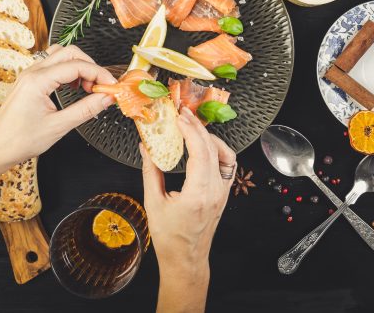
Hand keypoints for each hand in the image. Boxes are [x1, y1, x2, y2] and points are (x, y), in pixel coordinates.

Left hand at [0, 45, 114, 174]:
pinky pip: (51, 64)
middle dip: (90, 66)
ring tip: (87, 85)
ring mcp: (28, 75)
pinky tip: (73, 86)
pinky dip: (67, 70)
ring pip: (60, 55)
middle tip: (100, 86)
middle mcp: (32, 73)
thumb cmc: (18, 141)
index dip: (98, 73)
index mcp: (37, 81)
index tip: (111, 85)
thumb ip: (86, 109)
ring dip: (78, 65)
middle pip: (69, 52)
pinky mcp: (28, 81)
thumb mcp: (58, 127)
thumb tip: (106, 98)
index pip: (77, 66)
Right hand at [141, 107, 235, 279]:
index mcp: (198, 194)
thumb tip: (146, 146)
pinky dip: (218, 150)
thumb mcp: (153, 202)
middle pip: (212, 149)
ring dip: (210, 137)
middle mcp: (215, 191)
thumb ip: (151, 171)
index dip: (191, 131)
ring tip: (193, 128)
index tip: (179, 117)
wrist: (185, 259)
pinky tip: (205, 146)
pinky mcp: (224, 193)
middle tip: (183, 114)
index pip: (200, 153)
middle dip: (197, 128)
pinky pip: (228, 165)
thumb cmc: (168, 237)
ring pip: (225, 155)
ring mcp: (223, 192)